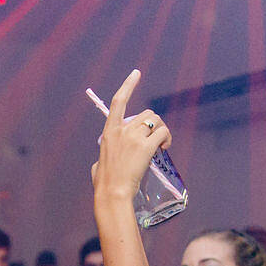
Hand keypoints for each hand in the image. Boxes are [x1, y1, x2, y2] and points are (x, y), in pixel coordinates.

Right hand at [90, 70, 171, 205]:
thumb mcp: (97, 164)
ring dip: (162, 131)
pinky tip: (165, 149)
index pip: (118, 101)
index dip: (128, 85)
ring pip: (156, 122)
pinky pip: (163, 134)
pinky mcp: (146, 147)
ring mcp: (134, 137)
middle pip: (146, 114)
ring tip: (162, 146)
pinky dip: (167, 138)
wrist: (112, 192)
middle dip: (154, 124)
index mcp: (109, 131)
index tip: (136, 73)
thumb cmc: (104, 182)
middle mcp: (122, 130)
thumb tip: (98, 166)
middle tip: (157, 140)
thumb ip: (101, 158)